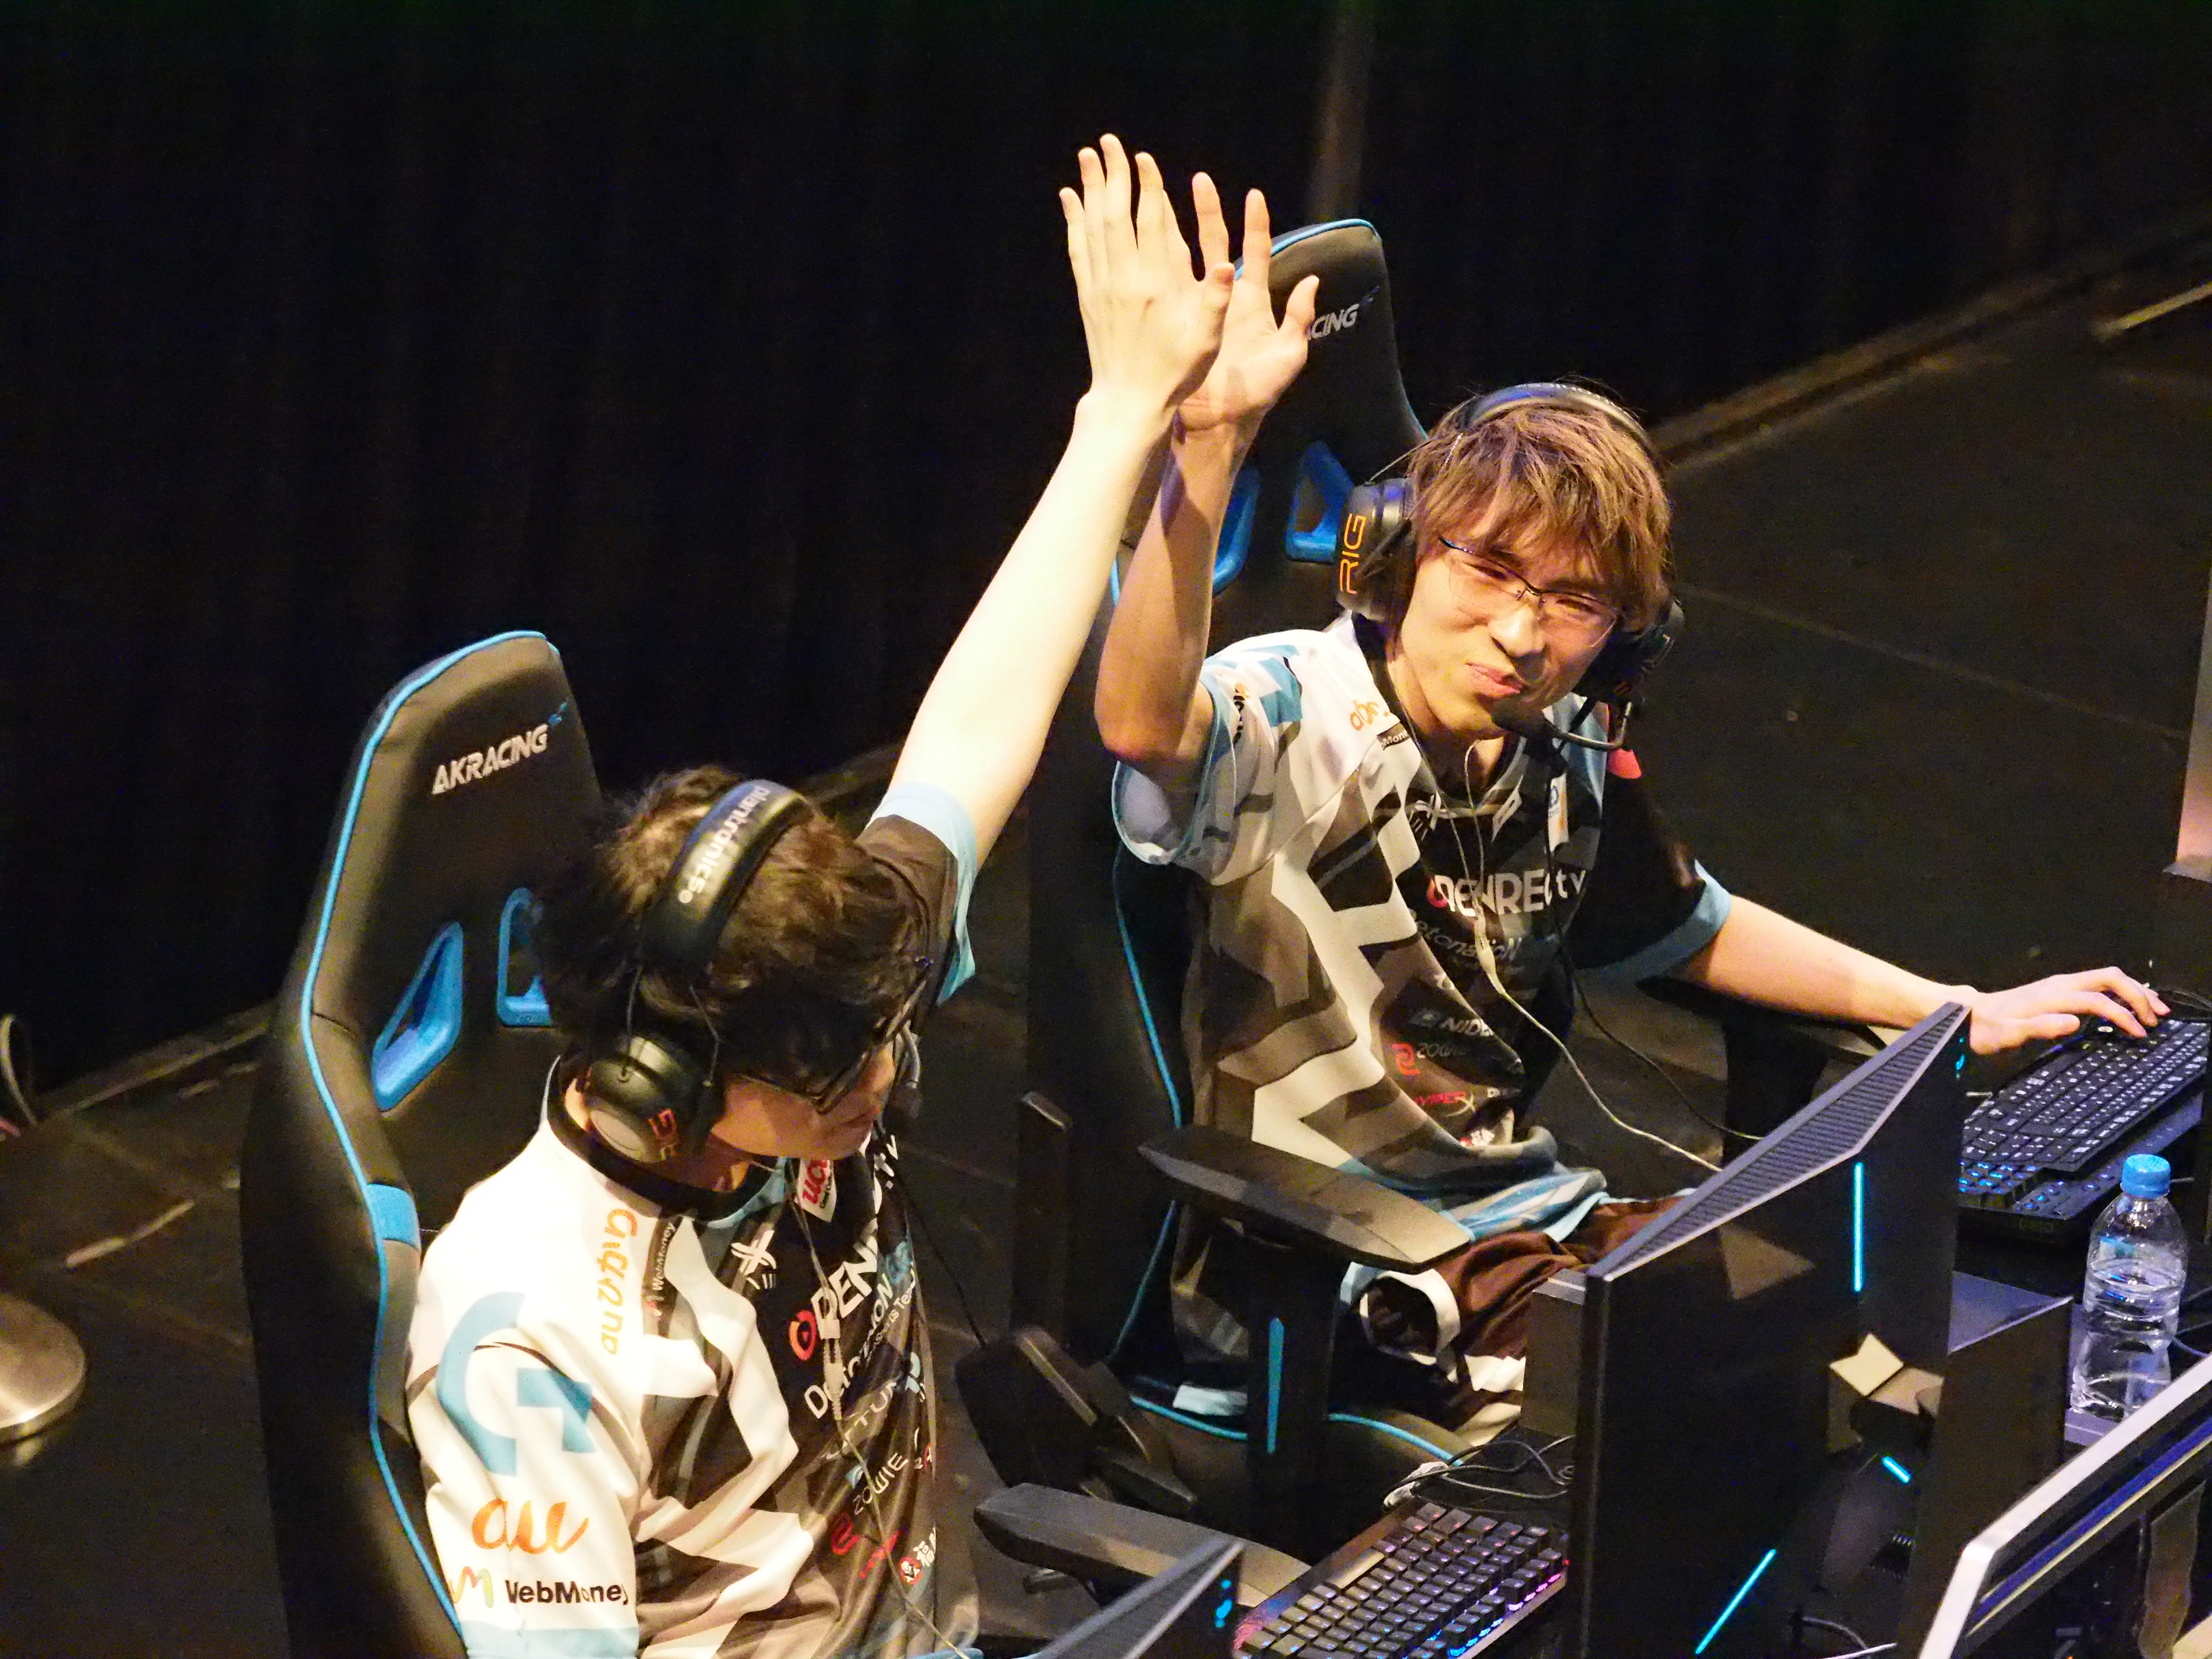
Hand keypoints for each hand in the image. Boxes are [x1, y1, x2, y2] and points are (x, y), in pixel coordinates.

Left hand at [1060, 136, 1233, 426]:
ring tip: (1087, 157)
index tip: (1143, 158)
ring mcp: (1102, 287)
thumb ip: (1214, 301)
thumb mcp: (1205, 341)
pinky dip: (1074, 221)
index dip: (1147, 187)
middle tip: (1108, 141)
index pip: (1152, 223)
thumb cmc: (1173, 373)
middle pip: (1116, 214)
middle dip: (1113, 175)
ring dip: (1090, 189)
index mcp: (1157, 284)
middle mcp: (1125, 279)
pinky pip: (1078, 250)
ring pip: (1093, 226)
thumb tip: (1225, 265)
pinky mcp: (1088, 297)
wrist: (1128, 402)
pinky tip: (1070, 200)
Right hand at [1174, 178, 1319, 437]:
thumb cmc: (1256, 394)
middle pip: (1215, 244)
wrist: (1218, 423)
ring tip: (1160, 198)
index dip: (1255, 224)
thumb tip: (1313, 280)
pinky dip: (1152, 264)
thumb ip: (1300, 319)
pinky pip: (1162, 288)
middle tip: (1198, 179)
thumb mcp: (1287, 356)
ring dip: (1174, 227)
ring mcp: (1195, 308)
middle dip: (1207, 211)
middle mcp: (1222, 298)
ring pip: (1184, 258)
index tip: (1253, 194)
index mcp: (1252, 301)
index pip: (1255, 252)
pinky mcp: (1173, 322)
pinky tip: (1139, 241)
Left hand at [1961, 968, 2168, 1053]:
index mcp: (2052, 996)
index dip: (2122, 1015)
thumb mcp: (2008, 1034)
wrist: (1969, 1017)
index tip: (2138, 1033)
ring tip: (2155, 1010)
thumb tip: (2073, 1023)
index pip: (2098, 1000)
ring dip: (2133, 991)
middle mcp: (2059, 985)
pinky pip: (2098, 985)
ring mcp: (2060, 985)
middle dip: (2138, 995)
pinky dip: (2120, 993)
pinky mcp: (2059, 990)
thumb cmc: (1987, 1029)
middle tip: (2157, 1017)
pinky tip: (2129, 1005)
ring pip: (2107, 979)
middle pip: (2110, 979)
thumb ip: (2039, 1028)